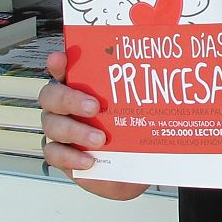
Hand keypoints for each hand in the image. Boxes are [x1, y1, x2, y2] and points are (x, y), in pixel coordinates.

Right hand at [39, 49, 147, 200]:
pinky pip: (54, 154)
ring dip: (76, 131)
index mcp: (79, 88)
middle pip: (51, 96)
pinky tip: (90, 159)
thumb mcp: (142, 108)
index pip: (62, 70)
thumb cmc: (135, 128)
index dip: (58, 64)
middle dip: (70, 99)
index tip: (61, 59)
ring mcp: (58, 131)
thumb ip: (142, 90)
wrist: (138, 163)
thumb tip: (170, 68)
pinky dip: (71, 157)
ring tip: (99, 139)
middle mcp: (63, 106)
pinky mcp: (60, 155)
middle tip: (94, 107)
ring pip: (52, 126)